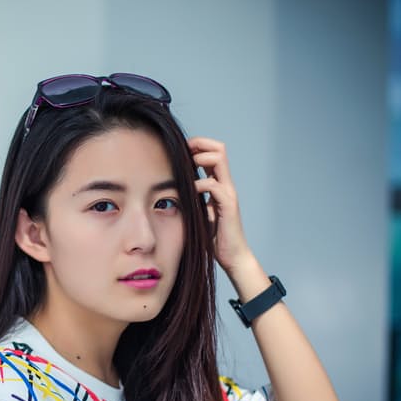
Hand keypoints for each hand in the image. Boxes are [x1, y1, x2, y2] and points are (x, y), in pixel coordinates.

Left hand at [188, 137, 254, 274]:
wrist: (232, 256)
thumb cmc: (214, 237)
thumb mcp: (197, 214)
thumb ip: (189, 201)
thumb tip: (168, 194)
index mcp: (219, 185)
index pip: (213, 152)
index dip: (198, 146)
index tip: (179, 152)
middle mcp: (226, 185)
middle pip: (219, 148)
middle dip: (200, 144)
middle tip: (183, 152)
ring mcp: (228, 193)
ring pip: (219, 159)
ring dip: (200, 158)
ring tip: (186, 167)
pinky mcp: (228, 205)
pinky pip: (213, 185)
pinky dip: (199, 184)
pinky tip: (189, 192)